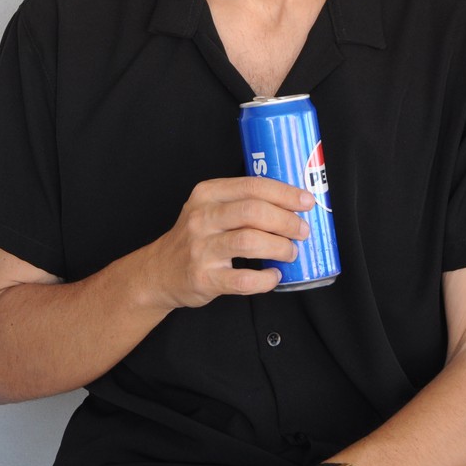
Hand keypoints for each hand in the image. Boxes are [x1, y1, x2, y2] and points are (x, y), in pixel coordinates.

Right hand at [140, 175, 313, 309]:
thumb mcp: (208, 209)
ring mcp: (201, 248)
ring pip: (250, 241)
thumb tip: (291, 205)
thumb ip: (240, 203)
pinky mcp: (204, 278)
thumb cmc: (193, 238)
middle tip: (302, 231)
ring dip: (280, 247)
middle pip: (253, 211)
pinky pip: (243, 279)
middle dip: (286, 221)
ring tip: (291, 252)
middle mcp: (201, 218)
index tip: (306, 201)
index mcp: (206, 195)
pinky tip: (273, 276)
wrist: (158, 272)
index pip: (251, 186)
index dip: (284, 193)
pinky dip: (265, 279)